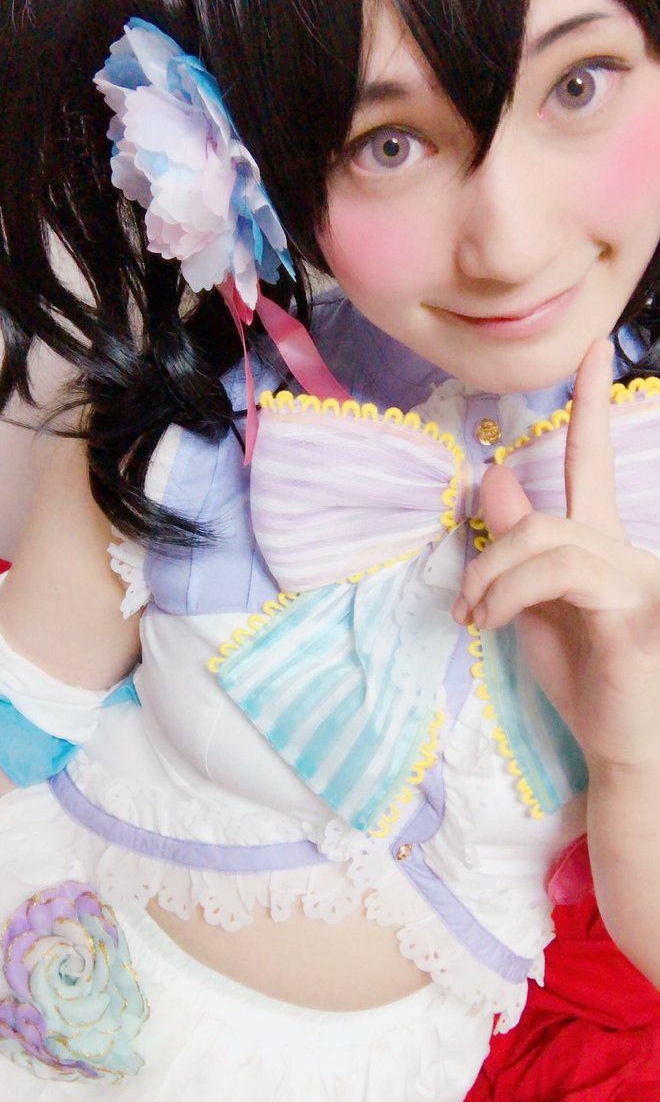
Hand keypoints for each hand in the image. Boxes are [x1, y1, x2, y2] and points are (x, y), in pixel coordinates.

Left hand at [452, 339, 659, 772]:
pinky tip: (494, 622)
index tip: (591, 349)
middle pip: (544, 515)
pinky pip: (559, 572)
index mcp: (603, 547)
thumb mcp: (533, 607)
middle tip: (463, 604)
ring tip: (478, 616)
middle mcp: (627, 551)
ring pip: (547, 537)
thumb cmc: (588, 681)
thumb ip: (515, 546)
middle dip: (488, 554)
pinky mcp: (636, 609)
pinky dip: (510, 592)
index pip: (593, 462)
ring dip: (493, 577)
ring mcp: (638, 577)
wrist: (625, 752)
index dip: (590, 405)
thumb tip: (494, 475)